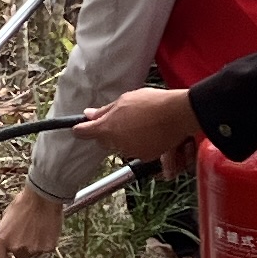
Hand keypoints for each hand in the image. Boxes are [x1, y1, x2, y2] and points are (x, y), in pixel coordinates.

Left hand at [0, 186, 65, 257]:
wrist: (43, 197)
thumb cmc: (24, 203)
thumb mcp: (7, 218)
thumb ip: (5, 234)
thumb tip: (4, 244)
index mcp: (2, 239)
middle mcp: (16, 246)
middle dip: (22, 250)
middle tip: (28, 237)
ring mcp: (32, 249)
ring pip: (33, 254)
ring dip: (35, 246)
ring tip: (38, 229)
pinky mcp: (47, 248)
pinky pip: (45, 250)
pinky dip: (46, 243)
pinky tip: (46, 229)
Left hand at [76, 85, 199, 161]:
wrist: (177, 114)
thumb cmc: (152, 103)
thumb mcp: (124, 100)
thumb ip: (104, 110)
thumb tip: (88, 114)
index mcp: (107, 128)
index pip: (84, 133)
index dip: (80, 129)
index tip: (79, 128)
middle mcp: (116, 143)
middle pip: (103, 141)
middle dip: (107, 132)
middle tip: (121, 118)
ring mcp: (130, 151)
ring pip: (120, 146)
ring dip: (125, 137)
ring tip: (140, 123)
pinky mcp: (145, 157)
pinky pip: (136, 150)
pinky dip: (139, 144)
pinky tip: (148, 132)